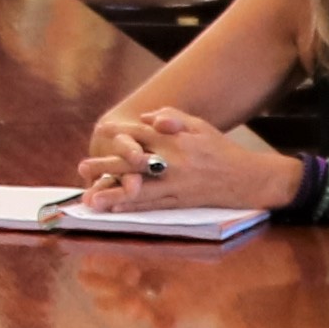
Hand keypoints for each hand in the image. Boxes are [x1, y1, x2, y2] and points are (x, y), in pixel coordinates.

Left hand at [83, 106, 280, 212]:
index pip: (142, 134)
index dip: (120, 132)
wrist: (246, 178)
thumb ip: (172, 118)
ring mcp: (175, 185)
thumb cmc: (220, 149)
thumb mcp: (199, 125)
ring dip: (113, 194)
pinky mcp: (179, 202)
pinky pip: (152, 206)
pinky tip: (115, 210)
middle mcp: (173, 163)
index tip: (101, 131)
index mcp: (176, 141)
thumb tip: (146, 116)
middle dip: (106, 166)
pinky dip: (133, 208)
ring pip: (139, 190)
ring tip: (91, 199)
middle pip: (133, 163)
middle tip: (82, 167)